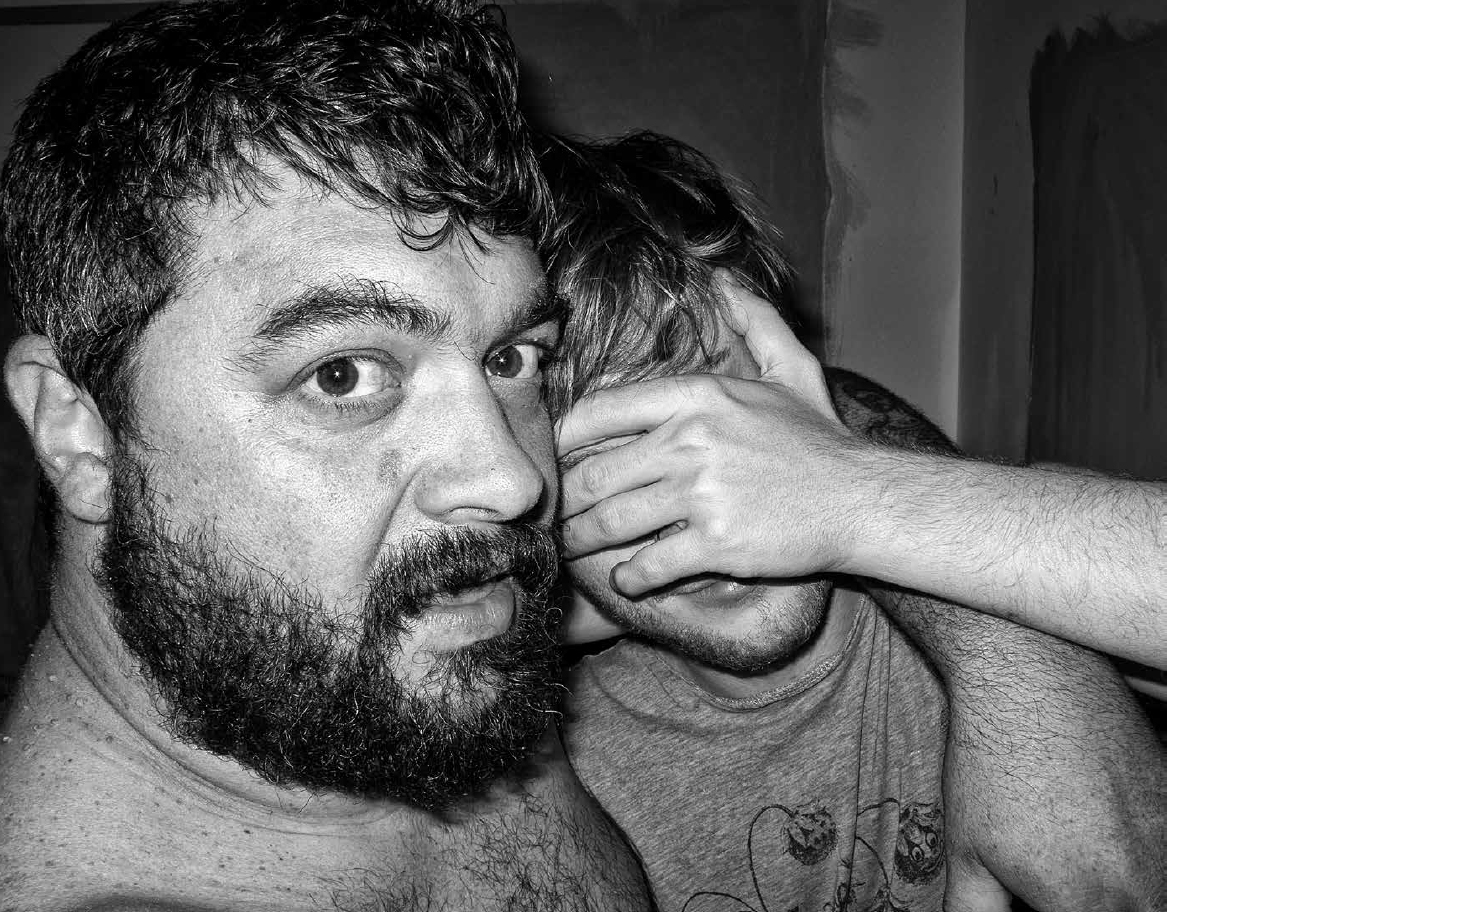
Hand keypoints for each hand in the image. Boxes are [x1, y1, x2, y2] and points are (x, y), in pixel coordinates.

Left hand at [556, 273, 864, 596]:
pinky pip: (648, 565)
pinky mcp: (716, 543)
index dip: (565, 441)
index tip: (556, 459)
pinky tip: (628, 580)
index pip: (601, 413)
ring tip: (577, 549)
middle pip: (596, 475)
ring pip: (612, 522)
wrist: (863, 500)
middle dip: (568, 502)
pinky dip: (630, 578)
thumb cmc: (822, 441)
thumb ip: (756, 321)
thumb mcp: (793, 369)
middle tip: (558, 515)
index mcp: (699, 396)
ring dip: (585, 542)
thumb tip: (725, 279)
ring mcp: (702, 494)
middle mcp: (692, 441)